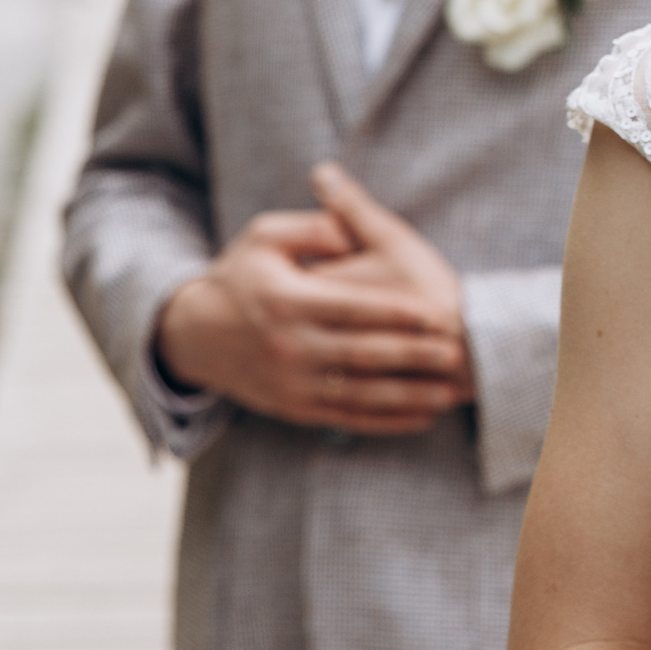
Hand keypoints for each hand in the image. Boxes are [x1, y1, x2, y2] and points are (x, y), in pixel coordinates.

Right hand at [152, 165, 471, 433]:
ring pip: (359, 394)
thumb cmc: (240, 275)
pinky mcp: (293, 409)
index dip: (395, 313)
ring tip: (450, 393)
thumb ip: (311, 227)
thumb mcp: (263, 236)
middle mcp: (288, 346)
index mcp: (286, 301)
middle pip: (361, 354)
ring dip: (408, 396)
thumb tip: (349, 228)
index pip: (350, 309)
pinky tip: (422, 417)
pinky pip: (347, 418)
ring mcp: (291, 383)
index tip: (437, 313)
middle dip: (412, 356)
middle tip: (456, 353)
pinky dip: (386, 421)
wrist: (193, 334)